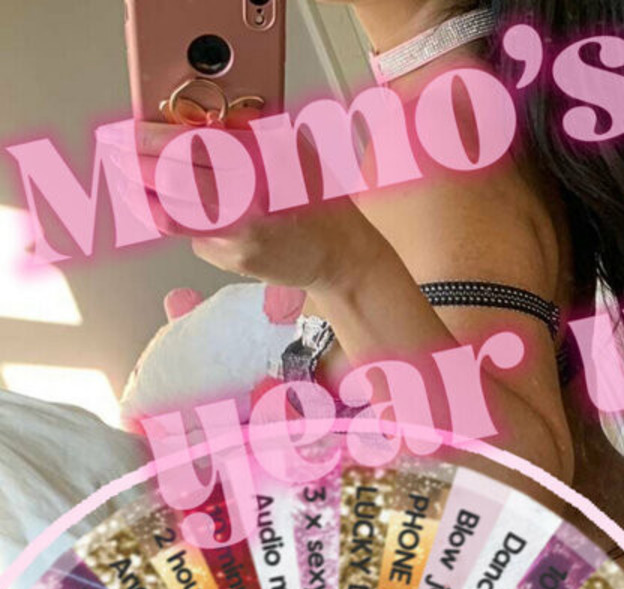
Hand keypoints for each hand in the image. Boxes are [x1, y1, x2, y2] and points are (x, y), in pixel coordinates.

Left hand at [134, 120, 379, 293]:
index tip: (126, 133)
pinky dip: (179, 220)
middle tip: (116, 155)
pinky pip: (191, 234)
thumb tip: (193, 125)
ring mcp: (234, 235)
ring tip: (129, 182)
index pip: (189, 148)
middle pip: (171, 181)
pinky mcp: (229, 260)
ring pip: (169, 213)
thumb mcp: (289, 150)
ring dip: (143, 196)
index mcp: (259, 165)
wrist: (338, 256)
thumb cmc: (317, 200)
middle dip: (135, 167)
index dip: (149, 141)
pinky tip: (180, 211)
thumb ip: (244, 137)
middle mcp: (244, 201)